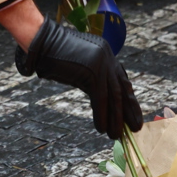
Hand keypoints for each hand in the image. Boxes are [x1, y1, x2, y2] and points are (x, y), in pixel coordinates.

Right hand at [14, 16, 142, 138]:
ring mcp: (101, 63)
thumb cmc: (54, 54)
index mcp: (106, 52)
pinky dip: (101, 116)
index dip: (129, 99)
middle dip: (129, 110)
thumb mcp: (79, 64)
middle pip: (122, 88)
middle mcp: (107, 56)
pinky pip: (100, 99)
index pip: (122, 79)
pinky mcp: (92, 71)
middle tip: (135, 128)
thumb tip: (100, 97)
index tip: (133, 114)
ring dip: (116, 118)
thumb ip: (92, 75)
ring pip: (114, 96)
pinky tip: (101, 129)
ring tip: (116, 135)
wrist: (41, 42)